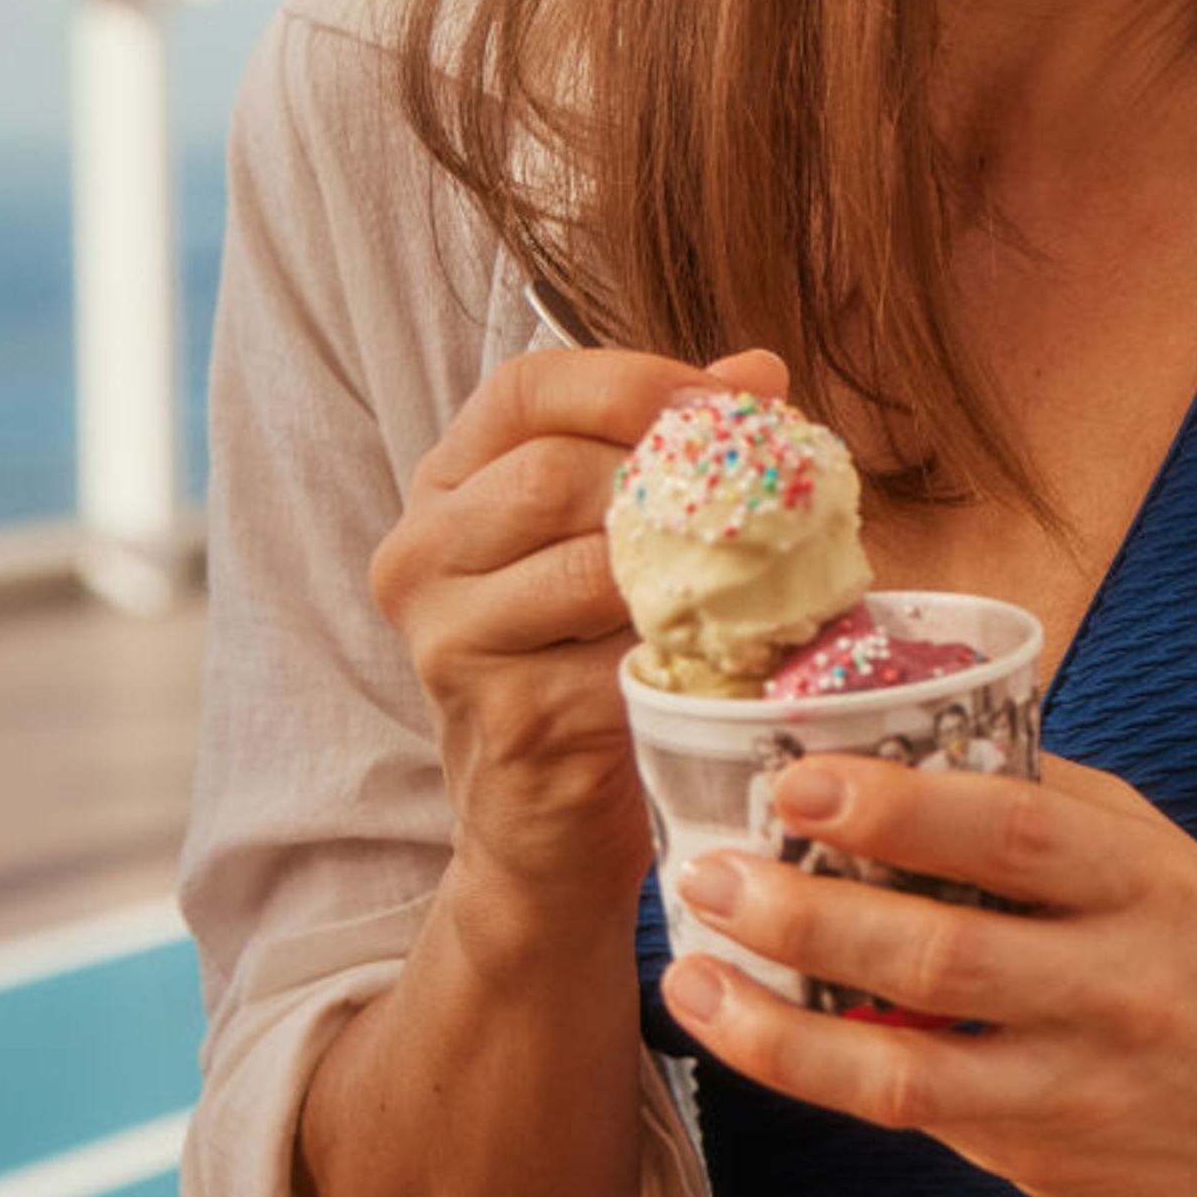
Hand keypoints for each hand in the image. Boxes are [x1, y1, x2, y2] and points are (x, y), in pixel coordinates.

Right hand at [368, 343, 789, 932]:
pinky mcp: (510, 722)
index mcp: (447, 487)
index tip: (732, 403)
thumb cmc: (594, 659)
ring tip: (774, 570)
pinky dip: (701, 648)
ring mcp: (452, 644)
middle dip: (676, 478)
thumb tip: (758, 372)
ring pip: (590, 567)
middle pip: (555, 473)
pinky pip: (624, 661)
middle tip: (773, 496)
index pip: (524, 388)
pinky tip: (748, 648)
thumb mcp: (620, 542)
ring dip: (700, 566)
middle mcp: (423, 556)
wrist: (549, 824)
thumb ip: (673, 452)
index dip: (634, 381)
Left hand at [660, 753, 1196, 1196]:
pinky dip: (827, 1075)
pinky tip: (763, 1034)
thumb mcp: (1168, 862)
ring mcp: (1078, 1089)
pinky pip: (919, 1119)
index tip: (799, 778)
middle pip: (940, 954)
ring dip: (777, 1027)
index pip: (1017, 833)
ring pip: (904, 1072)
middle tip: (712, 877)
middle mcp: (1117, 989)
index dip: (902, 804)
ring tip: (690, 981)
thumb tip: (907, 746)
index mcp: (1150, 887)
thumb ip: (1054, 810)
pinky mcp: (1045, 1163)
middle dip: (805, 913)